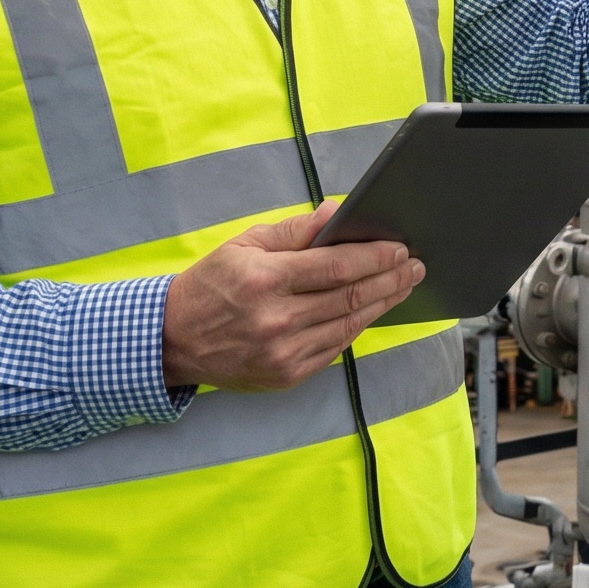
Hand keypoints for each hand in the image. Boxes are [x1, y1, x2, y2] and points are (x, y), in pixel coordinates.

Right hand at [161, 201, 422, 391]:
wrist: (174, 340)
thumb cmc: (211, 285)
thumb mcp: (244, 245)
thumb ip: (295, 231)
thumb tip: (336, 213)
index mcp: (265, 280)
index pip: (336, 266)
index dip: (374, 256)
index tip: (398, 247)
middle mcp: (276, 319)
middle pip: (350, 297)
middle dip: (390, 279)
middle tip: (414, 266)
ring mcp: (283, 352)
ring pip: (349, 324)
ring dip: (383, 303)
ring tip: (404, 284)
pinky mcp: (287, 375)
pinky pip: (335, 347)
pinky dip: (358, 326)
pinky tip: (372, 310)